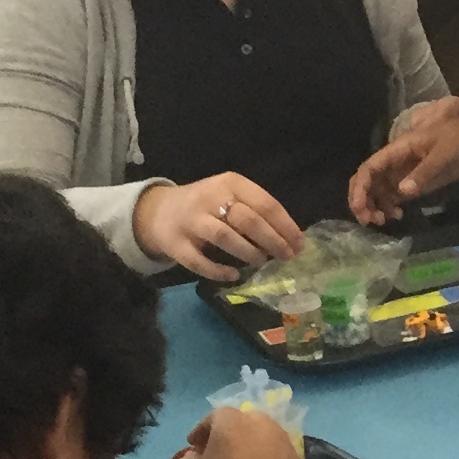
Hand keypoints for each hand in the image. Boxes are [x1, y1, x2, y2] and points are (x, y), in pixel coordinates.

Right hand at [131, 173, 303, 280]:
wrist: (159, 211)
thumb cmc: (207, 205)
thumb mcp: (231, 196)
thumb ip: (256, 211)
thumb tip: (290, 237)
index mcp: (230, 183)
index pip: (265, 203)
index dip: (286, 226)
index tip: (300, 244)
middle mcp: (210, 198)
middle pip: (248, 220)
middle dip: (273, 240)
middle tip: (286, 256)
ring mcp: (191, 220)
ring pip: (224, 236)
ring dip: (248, 252)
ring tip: (262, 262)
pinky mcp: (176, 243)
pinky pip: (198, 260)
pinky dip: (218, 270)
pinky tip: (234, 275)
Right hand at [170, 407, 304, 458]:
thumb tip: (196, 457)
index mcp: (235, 424)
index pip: (217, 416)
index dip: (202, 430)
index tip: (194, 447)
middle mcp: (265, 428)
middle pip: (247, 422)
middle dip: (232, 434)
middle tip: (219, 454)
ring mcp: (287, 447)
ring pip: (267, 439)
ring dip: (252, 448)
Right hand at [351, 95, 458, 223]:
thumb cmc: (457, 139)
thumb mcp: (443, 155)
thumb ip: (424, 173)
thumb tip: (402, 192)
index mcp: (398, 150)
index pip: (369, 168)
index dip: (360, 188)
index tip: (360, 208)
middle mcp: (394, 162)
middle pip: (367, 180)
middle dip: (361, 200)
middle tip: (369, 220)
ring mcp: (402, 172)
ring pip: (376, 190)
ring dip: (373, 205)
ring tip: (382, 221)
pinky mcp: (411, 181)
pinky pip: (391, 195)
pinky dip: (388, 206)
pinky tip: (397, 215)